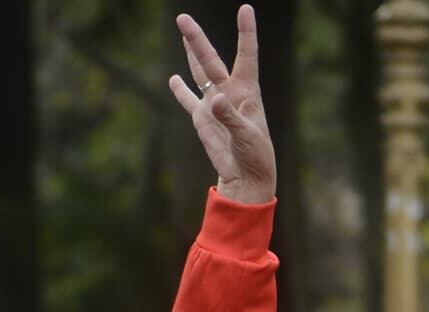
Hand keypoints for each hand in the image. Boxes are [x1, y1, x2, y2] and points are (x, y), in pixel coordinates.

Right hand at [169, 7, 276, 204]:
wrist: (247, 177)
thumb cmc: (256, 154)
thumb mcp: (246, 135)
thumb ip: (229, 116)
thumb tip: (213, 99)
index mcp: (247, 90)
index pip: (247, 53)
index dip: (245, 31)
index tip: (245, 9)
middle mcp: (229, 91)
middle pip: (210, 59)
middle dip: (196, 38)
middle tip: (182, 18)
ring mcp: (214, 104)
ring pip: (199, 72)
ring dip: (190, 53)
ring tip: (183, 32)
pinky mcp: (202, 120)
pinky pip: (188, 100)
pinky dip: (180, 91)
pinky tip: (173, 78)